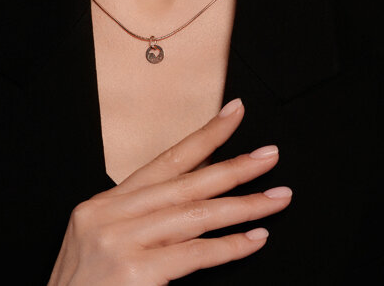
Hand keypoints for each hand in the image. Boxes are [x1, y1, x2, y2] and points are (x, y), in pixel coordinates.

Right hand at [47, 98, 291, 284]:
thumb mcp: (106, 239)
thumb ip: (145, 217)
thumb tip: (199, 198)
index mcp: (106, 202)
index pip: (166, 159)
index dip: (206, 135)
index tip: (233, 114)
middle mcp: (112, 213)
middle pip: (187, 182)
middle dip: (234, 166)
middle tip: (269, 155)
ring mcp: (121, 241)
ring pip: (196, 214)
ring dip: (243, 206)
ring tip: (276, 196)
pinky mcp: (134, 272)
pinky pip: (193, 254)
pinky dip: (228, 247)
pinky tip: (254, 238)